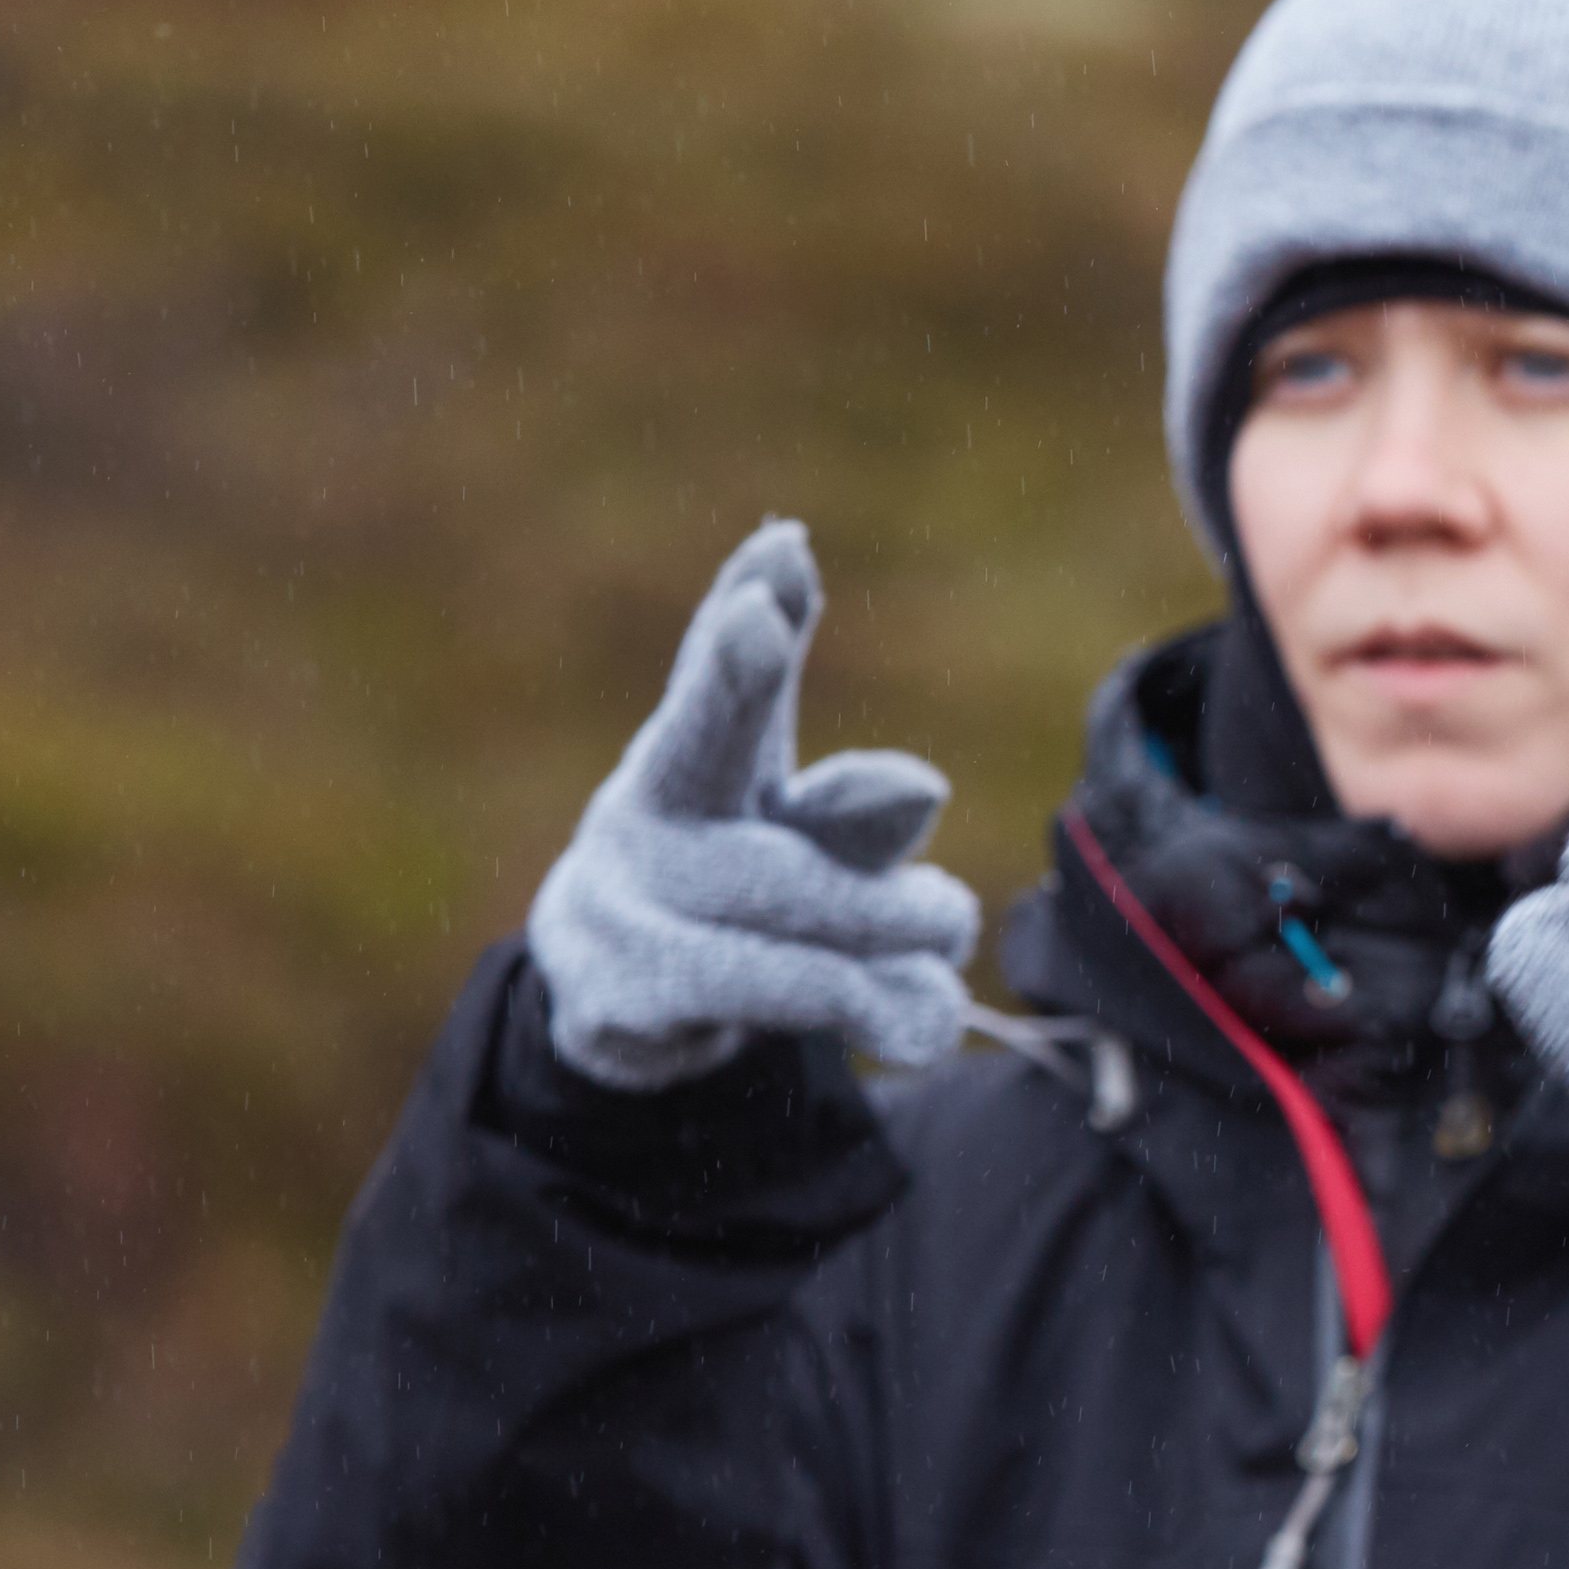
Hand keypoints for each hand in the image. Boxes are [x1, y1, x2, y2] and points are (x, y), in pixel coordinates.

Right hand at [522, 521, 980, 1089]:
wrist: (627, 1008)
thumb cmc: (740, 887)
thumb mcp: (804, 841)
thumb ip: (860, 811)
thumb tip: (920, 785)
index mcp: (695, 756)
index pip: (728, 674)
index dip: (750, 610)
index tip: (784, 546)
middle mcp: (645, 810)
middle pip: (711, 746)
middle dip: (764, 701)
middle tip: (918, 817)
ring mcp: (614, 897)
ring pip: (778, 891)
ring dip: (884, 923)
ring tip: (954, 937)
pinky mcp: (617, 993)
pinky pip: (761, 988)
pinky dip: (856, 1003)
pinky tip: (927, 1022)